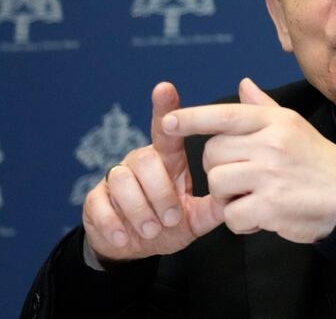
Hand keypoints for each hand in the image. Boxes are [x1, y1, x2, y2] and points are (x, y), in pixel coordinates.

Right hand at [82, 83, 224, 262]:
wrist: (136, 249)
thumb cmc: (170, 224)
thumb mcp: (197, 217)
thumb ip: (215, 206)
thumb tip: (240, 193)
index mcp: (166, 160)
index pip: (166, 130)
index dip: (164, 108)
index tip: (165, 88)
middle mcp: (140, 162)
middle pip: (146, 160)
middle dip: (161, 192)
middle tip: (172, 218)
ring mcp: (115, 179)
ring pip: (122, 179)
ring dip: (140, 208)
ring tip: (153, 229)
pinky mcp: (95, 200)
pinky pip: (99, 203)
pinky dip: (114, 223)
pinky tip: (126, 236)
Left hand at [163, 78, 335, 243]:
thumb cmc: (319, 163)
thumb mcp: (296, 127)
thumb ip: (264, 108)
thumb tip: (243, 84)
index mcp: (276, 122)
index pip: (224, 114)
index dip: (191, 118)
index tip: (168, 122)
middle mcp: (272, 144)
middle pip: (212, 153)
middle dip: (219, 169)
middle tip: (244, 177)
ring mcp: (271, 175)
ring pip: (216, 184)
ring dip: (228, 197)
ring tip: (253, 197)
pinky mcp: (270, 207)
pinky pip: (231, 215)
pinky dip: (240, 221)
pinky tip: (261, 216)